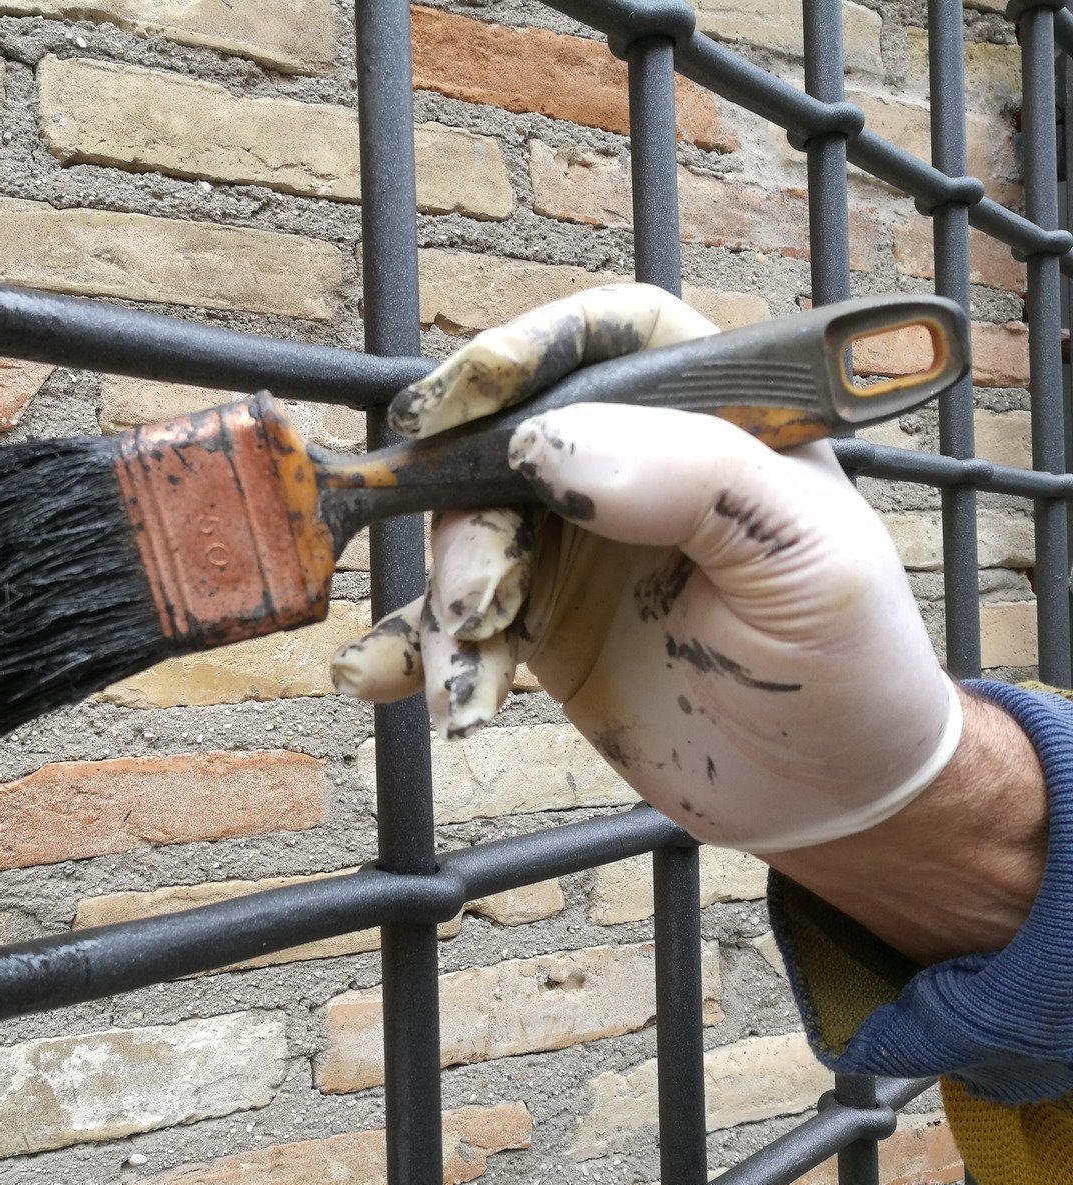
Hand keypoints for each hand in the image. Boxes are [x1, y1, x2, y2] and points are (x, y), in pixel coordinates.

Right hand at [331, 283, 962, 853]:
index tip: (472, 397)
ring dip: (451, 607)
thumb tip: (547, 444)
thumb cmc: (846, 662)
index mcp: (707, 420)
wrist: (826, 799)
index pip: (610, 340)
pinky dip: (417, 651)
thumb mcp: (803, 559)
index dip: (535, 349)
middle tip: (480, 601)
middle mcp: (628, 470)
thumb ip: (694, 480)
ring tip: (468, 680)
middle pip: (506, 447)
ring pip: (467, 539)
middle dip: (471, 521)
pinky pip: (454, 622)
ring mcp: (574, 548)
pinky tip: (383, 679)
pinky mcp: (538, 626)